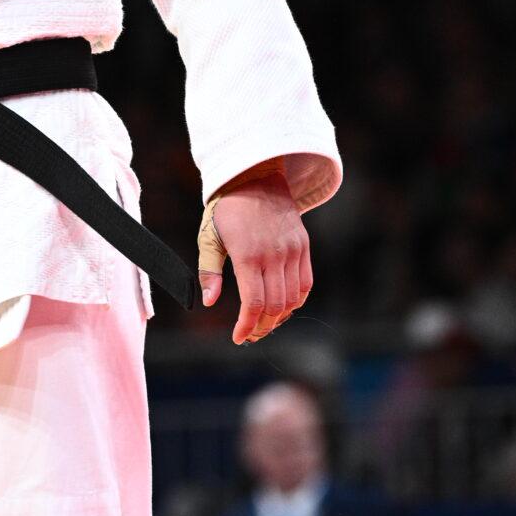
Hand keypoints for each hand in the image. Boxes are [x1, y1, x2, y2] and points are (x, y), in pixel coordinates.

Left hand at [196, 164, 311, 343]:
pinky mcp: (303, 246)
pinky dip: (296, 301)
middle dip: (262, 327)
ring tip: (263, 324)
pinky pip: (306, 283)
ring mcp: (293, 250)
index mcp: (248, 254)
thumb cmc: (226, 209)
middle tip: (250, 335)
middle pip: (275, 305)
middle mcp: (274, 254)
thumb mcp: (208, 237)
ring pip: (293, 298)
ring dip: (279, 318)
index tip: (238, 338)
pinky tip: (281, 308)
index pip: (254, 303)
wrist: (255, 177)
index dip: (247, 326)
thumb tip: (210, 302)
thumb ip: (209, 271)